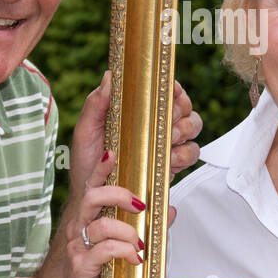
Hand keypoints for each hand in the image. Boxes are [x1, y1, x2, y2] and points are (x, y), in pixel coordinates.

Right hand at [63, 147, 148, 277]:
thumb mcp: (134, 251)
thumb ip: (150, 228)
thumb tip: (172, 208)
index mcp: (91, 222)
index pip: (93, 187)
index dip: (101, 168)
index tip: (113, 153)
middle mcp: (79, 231)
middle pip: (92, 197)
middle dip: (120, 195)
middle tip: (141, 205)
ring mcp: (76, 250)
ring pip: (101, 224)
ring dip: (128, 232)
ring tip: (141, 245)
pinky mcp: (79, 270)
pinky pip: (102, 250)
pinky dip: (123, 251)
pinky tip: (135, 260)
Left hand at [68, 72, 202, 201]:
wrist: (92, 201)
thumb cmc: (86, 163)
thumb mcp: (85, 131)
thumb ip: (95, 103)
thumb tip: (109, 76)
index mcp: (135, 111)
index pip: (162, 91)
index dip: (172, 88)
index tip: (170, 91)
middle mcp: (153, 124)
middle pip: (184, 106)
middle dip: (179, 113)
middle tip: (164, 124)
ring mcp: (163, 143)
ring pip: (192, 128)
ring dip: (182, 133)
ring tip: (165, 144)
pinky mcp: (170, 163)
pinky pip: (191, 153)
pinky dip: (183, 156)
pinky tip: (167, 161)